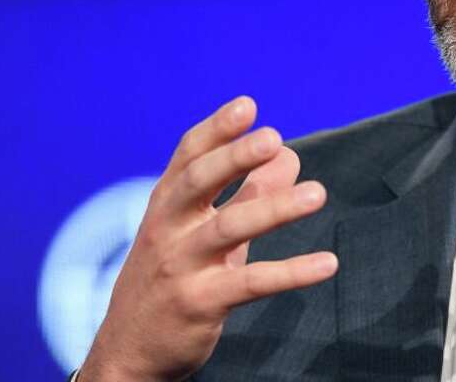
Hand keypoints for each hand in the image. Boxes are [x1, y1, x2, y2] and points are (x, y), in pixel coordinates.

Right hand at [79, 96, 337, 381]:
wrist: (128, 351)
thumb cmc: (173, 277)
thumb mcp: (205, 231)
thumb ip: (246, 193)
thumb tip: (290, 155)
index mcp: (167, 204)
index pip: (188, 156)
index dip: (217, 130)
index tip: (248, 105)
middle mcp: (167, 228)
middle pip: (199, 181)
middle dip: (234, 156)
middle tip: (274, 137)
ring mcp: (180, 266)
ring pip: (229, 228)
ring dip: (275, 209)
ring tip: (318, 194)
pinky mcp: (199, 303)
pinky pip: (250, 283)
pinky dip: (291, 273)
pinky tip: (327, 264)